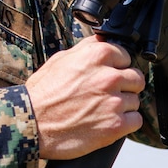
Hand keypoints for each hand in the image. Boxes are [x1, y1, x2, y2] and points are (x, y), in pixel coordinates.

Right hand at [25, 36, 145, 159]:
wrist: (31, 123)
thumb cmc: (42, 93)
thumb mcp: (61, 59)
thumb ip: (87, 49)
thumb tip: (103, 41)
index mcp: (97, 55)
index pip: (126, 57)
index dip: (117, 67)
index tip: (109, 75)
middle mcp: (109, 77)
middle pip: (136, 79)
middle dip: (125, 86)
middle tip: (108, 94)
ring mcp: (114, 102)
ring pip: (136, 100)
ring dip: (124, 106)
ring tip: (103, 110)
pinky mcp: (115, 125)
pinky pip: (136, 120)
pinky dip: (126, 123)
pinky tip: (109, 122)